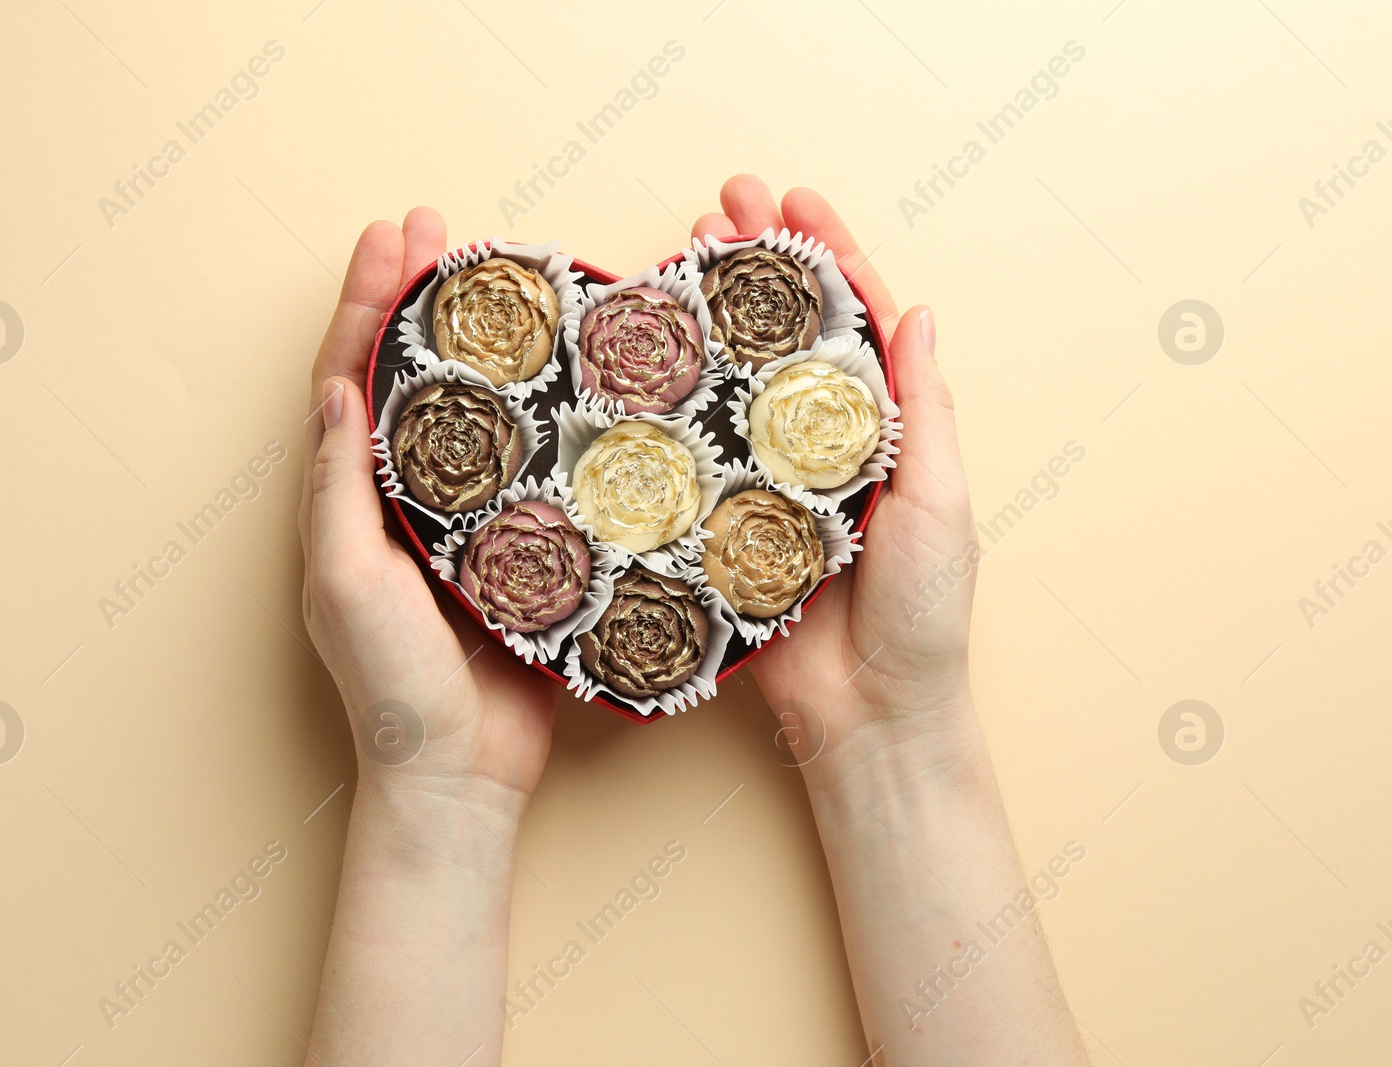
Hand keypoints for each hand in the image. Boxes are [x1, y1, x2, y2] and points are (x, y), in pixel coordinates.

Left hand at [298, 209, 557, 808]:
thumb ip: (339, 489)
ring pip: (467, 414)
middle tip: (444, 231)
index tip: (395, 238)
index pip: (347, 380)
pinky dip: (533, 416)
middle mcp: (399, 503)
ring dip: (477, 345)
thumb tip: (335, 391)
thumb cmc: (390, 686)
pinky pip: (523, 469)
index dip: (365, 304)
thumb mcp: (346, 582)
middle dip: (416, 300)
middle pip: (405, 379)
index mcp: (345, 504)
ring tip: (502, 281)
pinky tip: (559, 381)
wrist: (459, 776)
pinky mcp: (516, 550)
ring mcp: (460, 524)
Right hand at [692, 177, 978, 754]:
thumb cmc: (923, 613)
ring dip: (710, 316)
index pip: (856, 324)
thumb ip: (921, 409)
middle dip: (756, 265)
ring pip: (733, 381)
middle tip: (720, 206)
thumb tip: (919, 313)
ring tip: (680, 256)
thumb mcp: (939, 499)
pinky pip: (694, 454)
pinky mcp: (720, 521)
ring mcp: (765, 479)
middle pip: (784, 335)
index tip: (795, 202)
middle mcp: (818, 444)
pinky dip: (673, 404)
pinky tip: (648, 359)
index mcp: (880, 431)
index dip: (828, 257)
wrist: (868, 715)